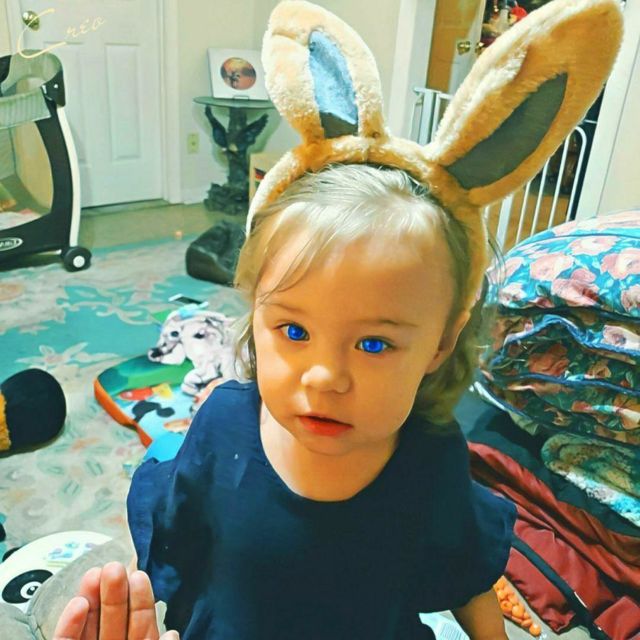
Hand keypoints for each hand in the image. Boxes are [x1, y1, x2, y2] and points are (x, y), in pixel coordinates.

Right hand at [53, 561, 178, 639]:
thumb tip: (171, 634)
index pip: (140, 627)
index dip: (140, 602)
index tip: (138, 575)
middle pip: (113, 623)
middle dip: (114, 594)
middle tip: (114, 567)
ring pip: (89, 629)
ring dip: (91, 600)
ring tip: (94, 573)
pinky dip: (69, 626)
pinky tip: (77, 603)